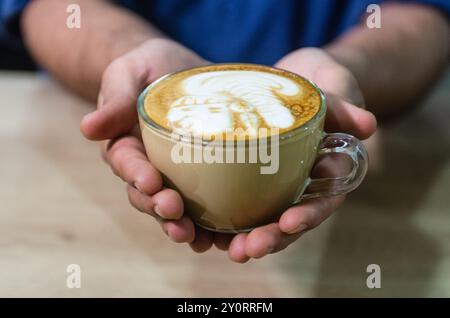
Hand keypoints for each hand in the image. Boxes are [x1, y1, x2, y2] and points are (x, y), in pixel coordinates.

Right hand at [80, 38, 209, 241]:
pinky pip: (199, 206)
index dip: (135, 175)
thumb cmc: (150, 67)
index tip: (149, 181)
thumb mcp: (129, 71)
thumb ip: (114, 97)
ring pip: (169, 207)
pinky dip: (205, 224)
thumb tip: (88, 128)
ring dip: (179, 224)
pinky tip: (216, 237)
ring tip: (193, 237)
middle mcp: (145, 166)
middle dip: (158, 206)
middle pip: (146, 194)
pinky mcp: (197, 178)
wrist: (179, 71)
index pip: (126, 163)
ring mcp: (171, 175)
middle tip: (174, 210)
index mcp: (125, 144)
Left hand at [217, 48, 376, 261]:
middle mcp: (301, 186)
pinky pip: (238, 205)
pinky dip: (223, 222)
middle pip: (289, 222)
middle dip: (270, 238)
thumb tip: (368, 126)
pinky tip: (204, 231)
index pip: (322, 201)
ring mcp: (275, 186)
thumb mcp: (333, 89)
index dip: (307, 216)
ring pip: (263, 221)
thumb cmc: (318, 85)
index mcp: (326, 173)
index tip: (288, 223)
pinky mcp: (250, 180)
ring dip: (244, 240)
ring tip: (227, 250)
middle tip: (247, 250)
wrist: (291, 81)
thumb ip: (344, 107)